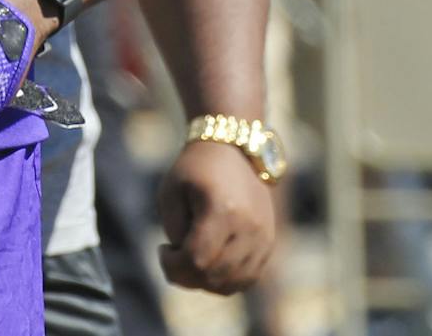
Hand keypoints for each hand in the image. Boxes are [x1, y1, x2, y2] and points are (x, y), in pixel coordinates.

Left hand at [157, 138, 275, 294]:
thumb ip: (174, 232)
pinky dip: (227, 280)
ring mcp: (263, 235)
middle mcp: (248, 225)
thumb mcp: (171, 192)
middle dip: (186, 275)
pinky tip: (211, 263)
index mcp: (222, 209)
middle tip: (175, 255)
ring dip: (206, 281)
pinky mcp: (269, 241)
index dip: (173, 266)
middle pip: (214, 276)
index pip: (197, 261)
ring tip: (193, 258)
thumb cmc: (195, 168)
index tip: (163, 249)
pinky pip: (248, 278)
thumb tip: (184, 265)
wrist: (233, 147)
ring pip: (233, 283)